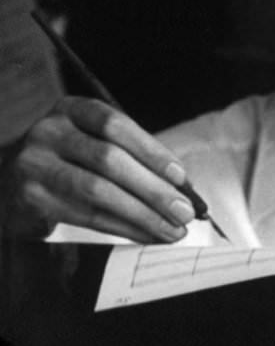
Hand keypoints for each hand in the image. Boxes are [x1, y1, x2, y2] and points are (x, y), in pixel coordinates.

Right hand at [0, 97, 195, 243]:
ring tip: (173, 230)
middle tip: (185, 211)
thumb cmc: (68, 162)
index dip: (151, 151)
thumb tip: (182, 188)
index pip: (115, 125)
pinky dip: (124, 228)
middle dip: (154, 189)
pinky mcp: (31, 197)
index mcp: (71, 110)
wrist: (8, 183)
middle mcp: (49, 131)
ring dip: (143, 214)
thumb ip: (131, 157)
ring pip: (98, 191)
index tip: (181, 177)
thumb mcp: (92, 144)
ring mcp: (35, 164)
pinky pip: (86, 216)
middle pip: (109, 160)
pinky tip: (148, 236)